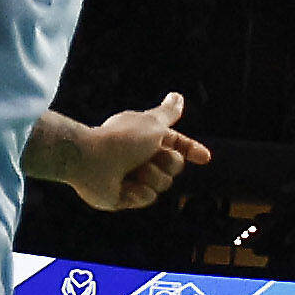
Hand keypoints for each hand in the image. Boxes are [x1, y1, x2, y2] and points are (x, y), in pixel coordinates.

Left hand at [60, 93, 208, 211]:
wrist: (91, 160)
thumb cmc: (122, 139)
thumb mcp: (153, 122)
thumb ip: (169, 113)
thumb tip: (178, 96)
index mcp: (148, 138)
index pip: (177, 144)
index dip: (191, 149)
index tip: (204, 158)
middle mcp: (141, 156)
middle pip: (175, 166)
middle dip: (165, 162)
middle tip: (146, 157)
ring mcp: (133, 177)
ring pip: (163, 184)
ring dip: (150, 177)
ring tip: (130, 172)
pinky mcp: (125, 197)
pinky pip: (147, 198)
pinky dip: (137, 192)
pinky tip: (123, 186)